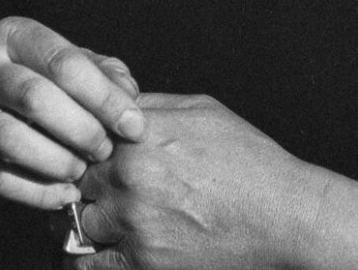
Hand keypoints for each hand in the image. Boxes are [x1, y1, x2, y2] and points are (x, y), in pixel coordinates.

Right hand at [0, 16, 147, 210]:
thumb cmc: (33, 81)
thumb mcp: (65, 64)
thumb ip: (102, 74)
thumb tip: (128, 97)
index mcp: (13, 34)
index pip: (64, 62)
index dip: (104, 97)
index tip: (134, 126)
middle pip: (34, 97)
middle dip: (80, 129)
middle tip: (105, 151)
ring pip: (9, 138)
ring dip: (55, 161)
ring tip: (81, 171)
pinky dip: (36, 192)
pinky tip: (63, 195)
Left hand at [75, 94, 331, 269]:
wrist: (283, 214)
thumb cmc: (249, 161)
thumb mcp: (202, 111)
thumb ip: (150, 107)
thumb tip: (116, 103)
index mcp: (139, 135)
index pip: (80, 136)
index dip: (85, 146)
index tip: (91, 154)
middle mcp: (129, 177)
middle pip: (75, 180)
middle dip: (86, 185)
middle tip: (104, 189)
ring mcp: (133, 222)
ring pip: (78, 222)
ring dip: (91, 222)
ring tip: (113, 219)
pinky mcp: (143, 262)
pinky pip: (90, 264)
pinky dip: (92, 258)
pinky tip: (110, 249)